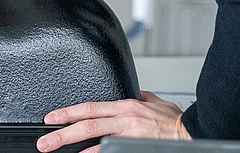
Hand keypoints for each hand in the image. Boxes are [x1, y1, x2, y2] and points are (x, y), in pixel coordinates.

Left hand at [36, 91, 191, 152]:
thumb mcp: (153, 101)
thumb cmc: (175, 120)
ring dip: (75, 148)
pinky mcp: (136, 147)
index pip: (89, 107)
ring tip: (57, 152)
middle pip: (86, 125)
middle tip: (44, 141)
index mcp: (125, 106)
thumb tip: (129, 92)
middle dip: (62, 133)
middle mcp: (125, 119)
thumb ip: (137, 97)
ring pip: (96, 141)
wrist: (194, 131)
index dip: (68, 112)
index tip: (50, 117)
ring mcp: (130, 136)